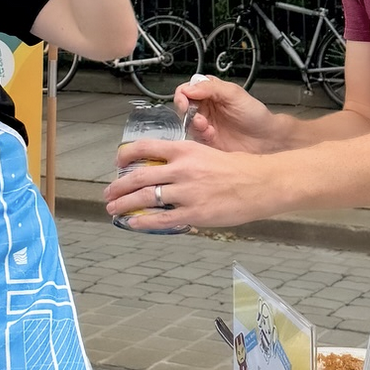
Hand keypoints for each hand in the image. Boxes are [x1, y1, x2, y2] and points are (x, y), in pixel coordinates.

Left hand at [103, 138, 271, 230]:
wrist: (261, 183)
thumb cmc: (238, 168)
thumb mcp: (207, 152)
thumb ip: (184, 160)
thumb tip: (163, 170)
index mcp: (185, 149)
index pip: (146, 147)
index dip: (126, 155)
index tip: (117, 162)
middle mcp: (181, 169)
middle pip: (139, 176)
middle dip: (119, 186)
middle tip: (109, 192)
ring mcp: (186, 192)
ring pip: (145, 197)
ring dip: (124, 203)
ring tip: (113, 208)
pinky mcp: (194, 212)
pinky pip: (161, 218)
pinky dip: (143, 220)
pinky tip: (132, 222)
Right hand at [175, 76, 287, 152]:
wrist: (266, 139)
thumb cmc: (255, 115)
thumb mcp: (235, 94)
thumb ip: (211, 87)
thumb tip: (190, 88)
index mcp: (210, 92)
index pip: (186, 89)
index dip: (183, 95)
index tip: (186, 100)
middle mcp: (205, 108)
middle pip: (183, 107)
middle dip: (187, 111)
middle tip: (197, 116)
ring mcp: (205, 125)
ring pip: (186, 123)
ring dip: (194, 124)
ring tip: (207, 126)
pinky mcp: (206, 141)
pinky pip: (194, 138)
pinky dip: (200, 136)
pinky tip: (211, 135)